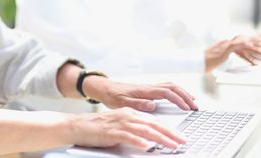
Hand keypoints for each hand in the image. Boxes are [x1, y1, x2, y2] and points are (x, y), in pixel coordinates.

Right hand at [70, 107, 185, 150]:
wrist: (78, 125)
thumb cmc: (99, 128)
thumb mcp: (120, 125)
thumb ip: (135, 129)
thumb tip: (150, 138)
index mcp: (130, 113)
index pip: (154, 121)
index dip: (169, 129)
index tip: (181, 137)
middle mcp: (127, 116)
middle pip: (153, 125)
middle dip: (170, 134)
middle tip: (183, 141)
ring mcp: (119, 124)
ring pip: (144, 131)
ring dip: (160, 138)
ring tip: (171, 145)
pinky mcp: (111, 132)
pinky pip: (128, 137)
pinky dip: (138, 142)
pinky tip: (147, 146)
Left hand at [85, 77, 197, 111]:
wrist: (106, 88)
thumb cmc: (113, 96)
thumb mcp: (122, 103)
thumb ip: (137, 104)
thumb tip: (153, 105)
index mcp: (144, 91)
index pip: (166, 92)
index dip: (178, 100)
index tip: (187, 108)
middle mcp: (149, 87)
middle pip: (172, 86)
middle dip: (185, 95)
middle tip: (195, 107)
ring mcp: (149, 86)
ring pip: (171, 85)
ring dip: (183, 92)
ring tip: (192, 101)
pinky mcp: (149, 88)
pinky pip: (167, 87)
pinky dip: (176, 91)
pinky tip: (180, 97)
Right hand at [205, 35, 260, 72]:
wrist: (197, 62)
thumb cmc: (205, 63)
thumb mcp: (218, 60)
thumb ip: (225, 59)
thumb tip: (231, 63)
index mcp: (224, 44)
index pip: (240, 41)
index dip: (250, 42)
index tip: (259, 44)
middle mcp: (226, 42)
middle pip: (244, 40)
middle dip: (256, 41)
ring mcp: (225, 44)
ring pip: (244, 42)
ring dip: (256, 45)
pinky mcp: (226, 49)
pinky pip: (241, 46)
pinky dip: (251, 48)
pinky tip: (258, 50)